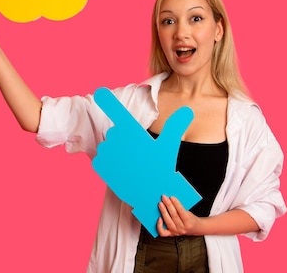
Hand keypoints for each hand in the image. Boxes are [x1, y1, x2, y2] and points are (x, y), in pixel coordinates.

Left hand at [92, 87, 201, 237]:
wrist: (152, 194)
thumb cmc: (161, 169)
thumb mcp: (168, 147)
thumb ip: (174, 127)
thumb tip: (187, 109)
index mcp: (134, 133)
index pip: (120, 113)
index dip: (109, 101)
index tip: (99, 92)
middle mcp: (119, 140)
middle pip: (114, 134)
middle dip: (122, 142)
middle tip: (135, 156)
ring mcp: (109, 153)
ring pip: (106, 148)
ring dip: (114, 154)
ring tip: (129, 165)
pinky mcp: (102, 166)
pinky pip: (99, 161)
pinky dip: (106, 165)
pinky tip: (118, 170)